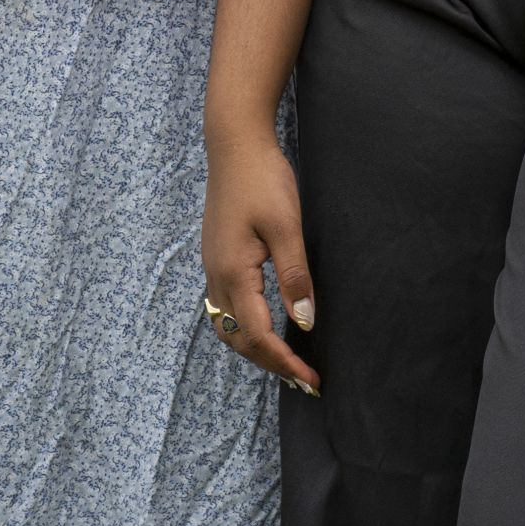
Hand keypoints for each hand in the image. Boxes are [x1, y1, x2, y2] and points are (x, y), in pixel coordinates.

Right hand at [200, 124, 318, 390]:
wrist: (235, 144)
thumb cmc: (263, 180)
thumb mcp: (286, 226)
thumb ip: (295, 276)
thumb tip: (304, 322)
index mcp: (233, 274)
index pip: (258, 335)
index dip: (285, 362)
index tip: (312, 381)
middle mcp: (215, 277)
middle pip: (238, 339)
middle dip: (270, 363)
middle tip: (304, 380)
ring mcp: (212, 268)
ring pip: (228, 326)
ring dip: (255, 348)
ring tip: (286, 361)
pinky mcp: (217, 257)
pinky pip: (226, 307)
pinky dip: (246, 327)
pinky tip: (266, 324)